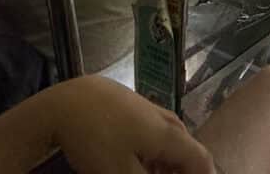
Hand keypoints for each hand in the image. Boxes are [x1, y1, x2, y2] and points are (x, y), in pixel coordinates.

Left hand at [47, 76, 214, 173]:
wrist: (67, 102)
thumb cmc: (98, 139)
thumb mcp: (120, 172)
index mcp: (171, 135)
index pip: (201, 160)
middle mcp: (168, 119)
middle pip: (187, 150)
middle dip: (182, 171)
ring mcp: (151, 110)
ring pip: (169, 141)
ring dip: (165, 164)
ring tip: (149, 173)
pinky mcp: (134, 106)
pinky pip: (154, 132)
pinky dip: (152, 151)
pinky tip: (134, 160)